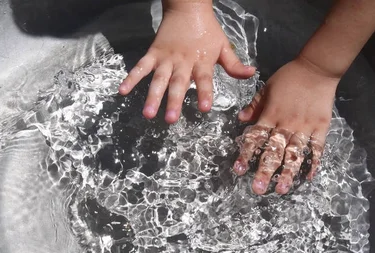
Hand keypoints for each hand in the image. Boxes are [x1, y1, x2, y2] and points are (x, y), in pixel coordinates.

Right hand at [118, 1, 255, 123]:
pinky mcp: (153, 53)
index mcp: (202, 61)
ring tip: (148, 114)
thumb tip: (251, 74)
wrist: (188, 7)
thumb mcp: (223, 46)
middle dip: (174, 102)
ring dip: (152, 96)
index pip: (205, 80)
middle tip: (170, 120)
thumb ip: (234, 65)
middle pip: (178, 84)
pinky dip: (131, 78)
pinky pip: (141, 66)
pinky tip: (123, 91)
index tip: (205, 108)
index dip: (205, 93)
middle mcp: (183, 62)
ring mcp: (166, 58)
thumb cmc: (207, 30)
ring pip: (158, 79)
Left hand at [233, 56, 339, 194]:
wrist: (316, 68)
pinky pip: (317, 147)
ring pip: (294, 153)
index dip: (246, 154)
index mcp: (271, 114)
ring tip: (281, 189)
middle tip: (258, 188)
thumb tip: (241, 119)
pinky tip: (308, 177)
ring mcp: (305, 127)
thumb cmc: (289, 77)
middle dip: (265, 170)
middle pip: (274, 150)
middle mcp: (286, 124)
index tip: (239, 169)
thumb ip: (255, 105)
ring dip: (287, 172)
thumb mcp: (267, 87)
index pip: (256, 137)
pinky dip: (313, 162)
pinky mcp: (321, 127)